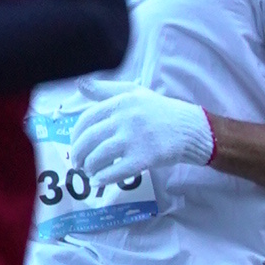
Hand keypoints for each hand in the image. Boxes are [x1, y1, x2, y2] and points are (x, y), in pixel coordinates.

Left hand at [63, 86, 212, 186]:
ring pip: (99, 156)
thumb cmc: (159, 110)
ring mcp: (134, 139)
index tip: (75, 144)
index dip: (76, 135)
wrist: (189, 128)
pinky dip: (103, 178)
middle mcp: (125, 119)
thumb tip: (79, 84)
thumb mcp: (134, 92)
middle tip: (78, 163)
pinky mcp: (144, 158)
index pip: (87, 119)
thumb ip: (105, 89)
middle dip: (79, 154)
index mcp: (120, 103)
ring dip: (90, 167)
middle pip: (89, 139)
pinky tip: (99, 181)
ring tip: (90, 172)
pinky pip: (116, 171)